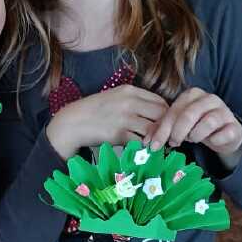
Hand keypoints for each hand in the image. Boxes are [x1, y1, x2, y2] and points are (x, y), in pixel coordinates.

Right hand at [45, 85, 168, 157]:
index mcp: (130, 91)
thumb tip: (156, 113)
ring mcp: (124, 117)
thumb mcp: (115, 98)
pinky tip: (144, 151)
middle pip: (161, 114)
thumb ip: (134, 102)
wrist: (74, 122)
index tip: (166, 125)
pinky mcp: (119, 133)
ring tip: (157, 146)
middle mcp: (129, 101)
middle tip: (167, 138)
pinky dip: (144, 148)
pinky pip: (140, 142)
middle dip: (166, 127)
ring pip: (154, 129)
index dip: (167, 114)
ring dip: (157, 139)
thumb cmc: (95, 111)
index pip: (160, 101)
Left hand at [145, 88, 241, 158]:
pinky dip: (214, 140)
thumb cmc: (198, 126)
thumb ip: (164, 129)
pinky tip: (211, 141)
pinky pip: (223, 134)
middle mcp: (209, 99)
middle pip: (188, 115)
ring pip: (207, 123)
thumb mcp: (180, 125)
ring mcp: (224, 111)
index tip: (153, 145)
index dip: (162, 129)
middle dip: (177, 133)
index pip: (173, 111)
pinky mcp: (234, 126)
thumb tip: (147, 141)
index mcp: (192, 95)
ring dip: (196, 136)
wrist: (225, 134)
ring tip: (193, 139)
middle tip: (174, 143)